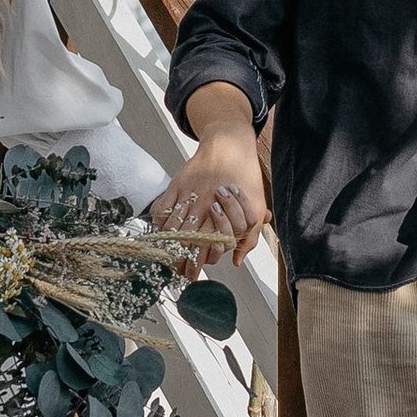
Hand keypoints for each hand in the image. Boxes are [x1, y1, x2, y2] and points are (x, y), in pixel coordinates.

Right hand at [150, 128, 268, 261]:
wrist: (229, 142)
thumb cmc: (245, 174)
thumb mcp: (257, 205)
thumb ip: (250, 236)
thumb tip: (237, 261)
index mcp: (224, 211)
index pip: (206, 245)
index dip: (196, 263)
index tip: (190, 275)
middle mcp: (204, 205)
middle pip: (186, 239)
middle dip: (179, 259)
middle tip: (174, 272)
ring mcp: (188, 193)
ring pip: (172, 225)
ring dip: (167, 244)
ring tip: (165, 257)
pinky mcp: (177, 183)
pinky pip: (162, 207)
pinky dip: (159, 221)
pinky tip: (160, 231)